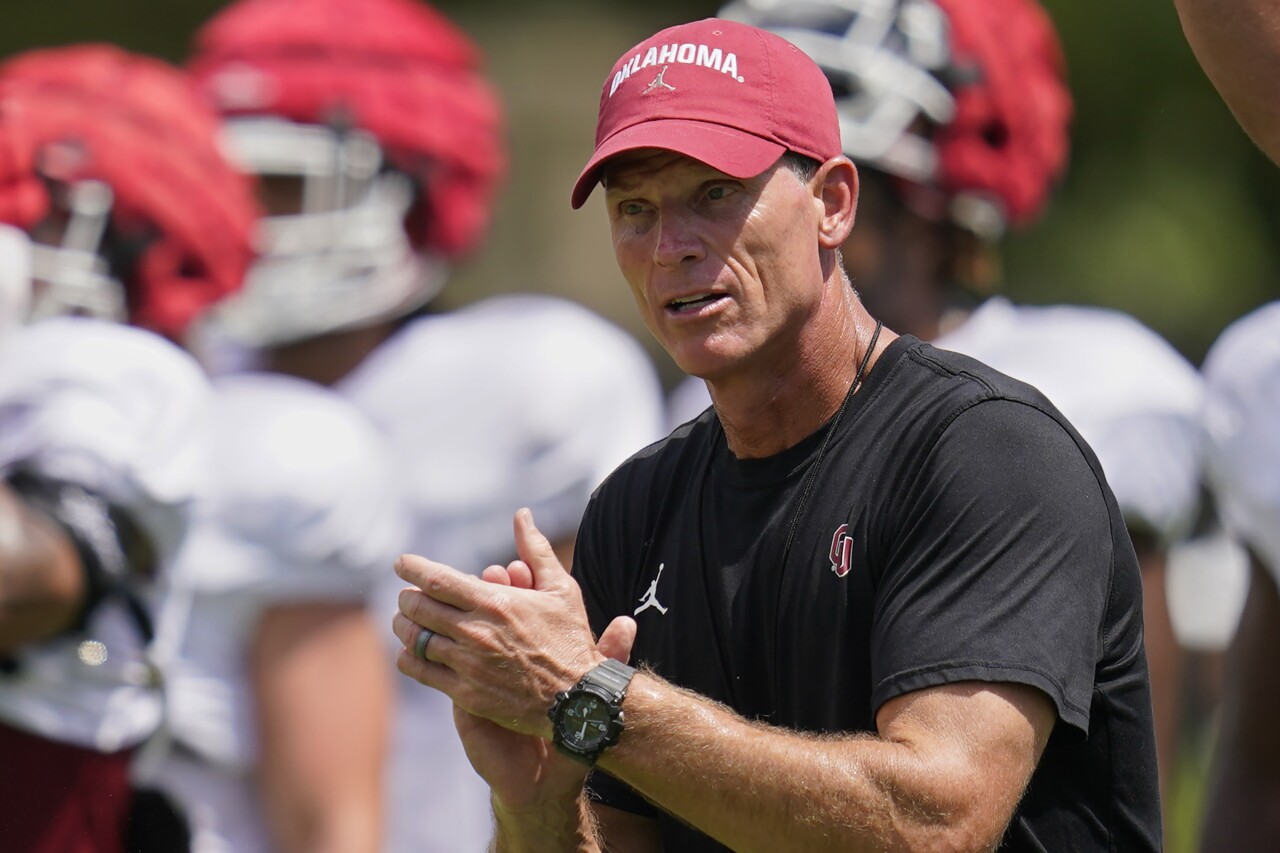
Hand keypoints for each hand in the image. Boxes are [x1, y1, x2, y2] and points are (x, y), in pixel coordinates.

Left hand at [392, 508, 634, 808]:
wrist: (579, 700)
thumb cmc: (571, 640)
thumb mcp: (561, 589)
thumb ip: (536, 550)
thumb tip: (522, 515)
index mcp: (495, 602)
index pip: (438, 579)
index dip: (413, 568)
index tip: (401, 563)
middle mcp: (476, 632)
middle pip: (419, 607)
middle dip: (407, 598)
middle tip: (406, 595)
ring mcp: (468, 664)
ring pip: (415, 640)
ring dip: (404, 626)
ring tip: (405, 621)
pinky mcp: (466, 693)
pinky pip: (422, 672)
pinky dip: (410, 659)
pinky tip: (412, 653)